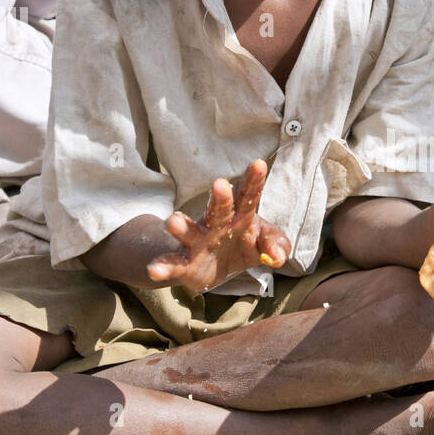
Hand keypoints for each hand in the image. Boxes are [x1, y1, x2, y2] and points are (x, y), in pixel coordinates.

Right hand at [146, 160, 289, 292]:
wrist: (213, 267)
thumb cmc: (241, 245)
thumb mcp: (263, 244)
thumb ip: (276, 245)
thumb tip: (279, 259)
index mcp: (239, 215)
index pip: (248, 196)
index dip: (253, 181)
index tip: (259, 164)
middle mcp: (216, 225)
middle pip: (218, 209)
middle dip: (219, 198)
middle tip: (220, 184)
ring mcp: (198, 242)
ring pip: (189, 232)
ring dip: (181, 227)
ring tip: (173, 221)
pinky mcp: (185, 263)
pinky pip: (173, 264)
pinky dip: (163, 267)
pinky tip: (154, 270)